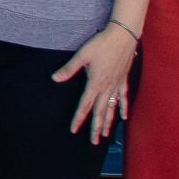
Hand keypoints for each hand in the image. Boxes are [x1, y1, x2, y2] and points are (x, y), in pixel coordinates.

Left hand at [53, 23, 136, 140]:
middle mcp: (107, 87)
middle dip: (96, 128)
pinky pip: (123, 98)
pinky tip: (124, 117)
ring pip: (112, 108)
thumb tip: (54, 78)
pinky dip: (123, 108)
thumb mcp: (82, 55)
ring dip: (109, 122)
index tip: (74, 130)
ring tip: (106, 135)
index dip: (78, 119)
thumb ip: (69, 69)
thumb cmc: (101, 44)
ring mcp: (117, 85)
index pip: (85, 106)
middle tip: (93, 142)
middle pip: (100, 112)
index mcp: (95, 83)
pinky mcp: (123, 80)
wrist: (123, 36)